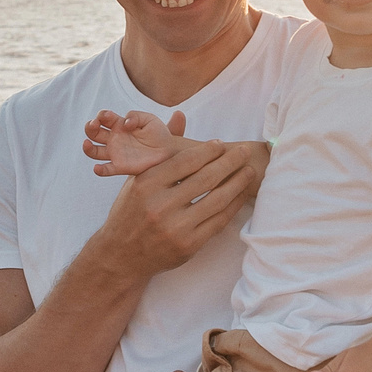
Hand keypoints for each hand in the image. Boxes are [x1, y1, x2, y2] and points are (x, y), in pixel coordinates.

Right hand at [83, 108, 187, 175]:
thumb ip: (136, 116)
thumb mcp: (150, 119)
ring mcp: (115, 153)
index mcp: (119, 125)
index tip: (107, 116)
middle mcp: (114, 139)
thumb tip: (125, 123)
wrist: (170, 152)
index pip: (103, 118)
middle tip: (94, 124)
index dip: (102, 115)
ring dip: (87, 148)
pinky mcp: (120, 166)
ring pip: (94, 151)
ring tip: (87, 144)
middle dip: (90, 127)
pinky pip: (106, 170)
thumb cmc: (159, 134)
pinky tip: (97, 168)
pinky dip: (99, 170)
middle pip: (93, 133)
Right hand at [85, 132, 260, 281]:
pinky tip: (241, 194)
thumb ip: (161, 150)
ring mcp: (175, 228)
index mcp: (146, 185)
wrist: (121, 255)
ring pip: (216, 200)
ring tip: (249, 171)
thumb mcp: (137, 179)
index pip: (185, 162)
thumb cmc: (130, 212)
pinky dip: (233, 206)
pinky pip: (218, 222)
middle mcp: (159, 205)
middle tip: (244, 151)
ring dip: (238, 183)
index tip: (221, 144)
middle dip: (229, 162)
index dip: (207, 151)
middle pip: (205, 179)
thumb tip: (180, 116)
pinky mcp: (188, 246)